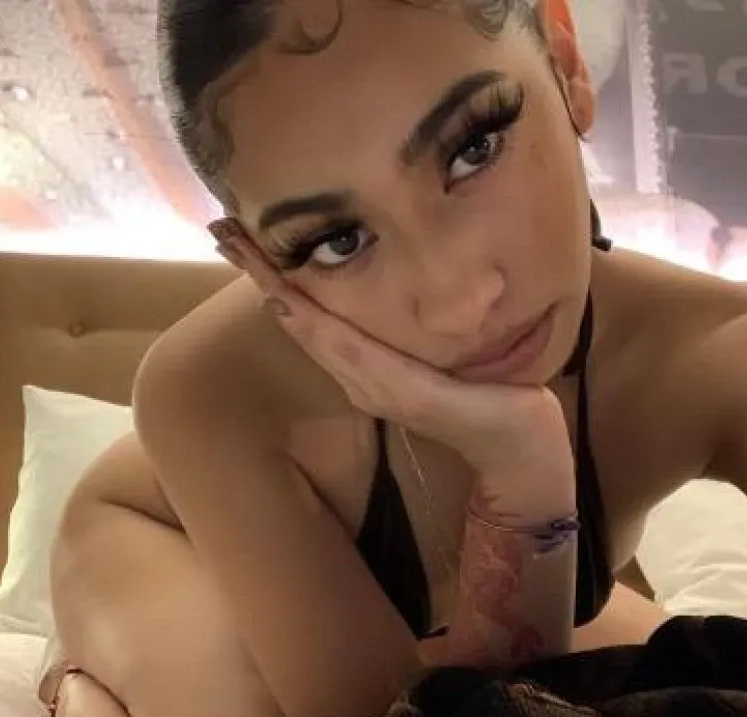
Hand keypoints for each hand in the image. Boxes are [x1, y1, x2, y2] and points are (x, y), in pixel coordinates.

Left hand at [208, 219, 575, 514]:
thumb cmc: (498, 418)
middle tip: (226, 231)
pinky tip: (305, 287)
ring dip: (279, 288)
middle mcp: (360, 377)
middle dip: (262, 276)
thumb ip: (386, 369)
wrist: (520, 456)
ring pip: (311, 326)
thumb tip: (327, 334)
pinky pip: (334, 336)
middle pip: (297, 319)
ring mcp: (371, 380)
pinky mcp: (387, 379)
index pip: (305, 319)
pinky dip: (308, 305)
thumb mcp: (439, 394)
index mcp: (369, 375)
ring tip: (252, 250)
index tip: (235, 240)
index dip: (269, 278)